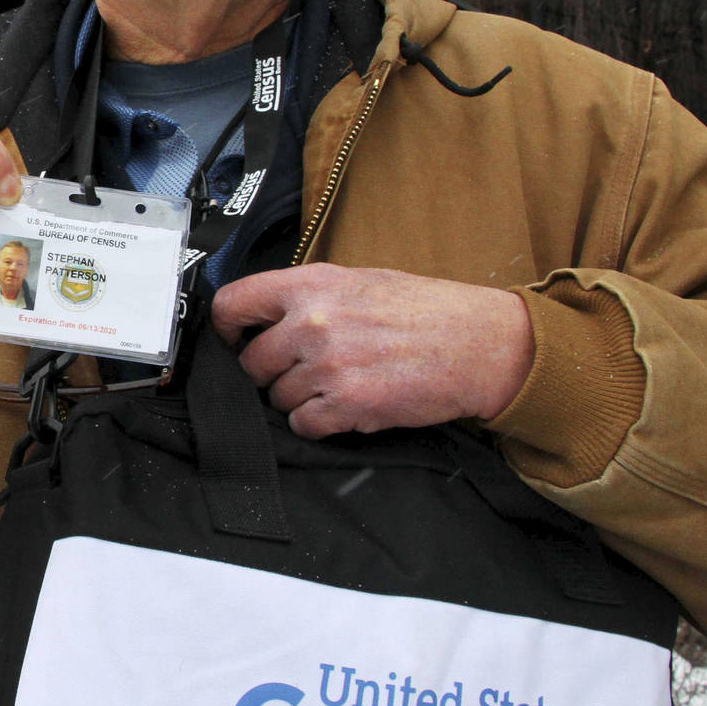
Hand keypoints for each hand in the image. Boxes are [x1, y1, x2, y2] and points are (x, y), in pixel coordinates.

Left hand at [209, 263, 532, 436]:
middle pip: (251, 362)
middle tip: (302, 370)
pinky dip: (318, 423)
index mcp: (312, 285)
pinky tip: (344, 406)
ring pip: (276, 397)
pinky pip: (302, 425)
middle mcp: (313, 322)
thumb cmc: (427, 311)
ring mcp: (328, 366)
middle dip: (270, 372)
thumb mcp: (360, 280)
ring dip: (298, 398)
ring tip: (336, 384)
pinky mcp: (347, 405)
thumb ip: (307, 295)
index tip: (235, 339)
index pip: (232, 304)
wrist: (479, 344)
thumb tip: (263, 315)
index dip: (227, 328)